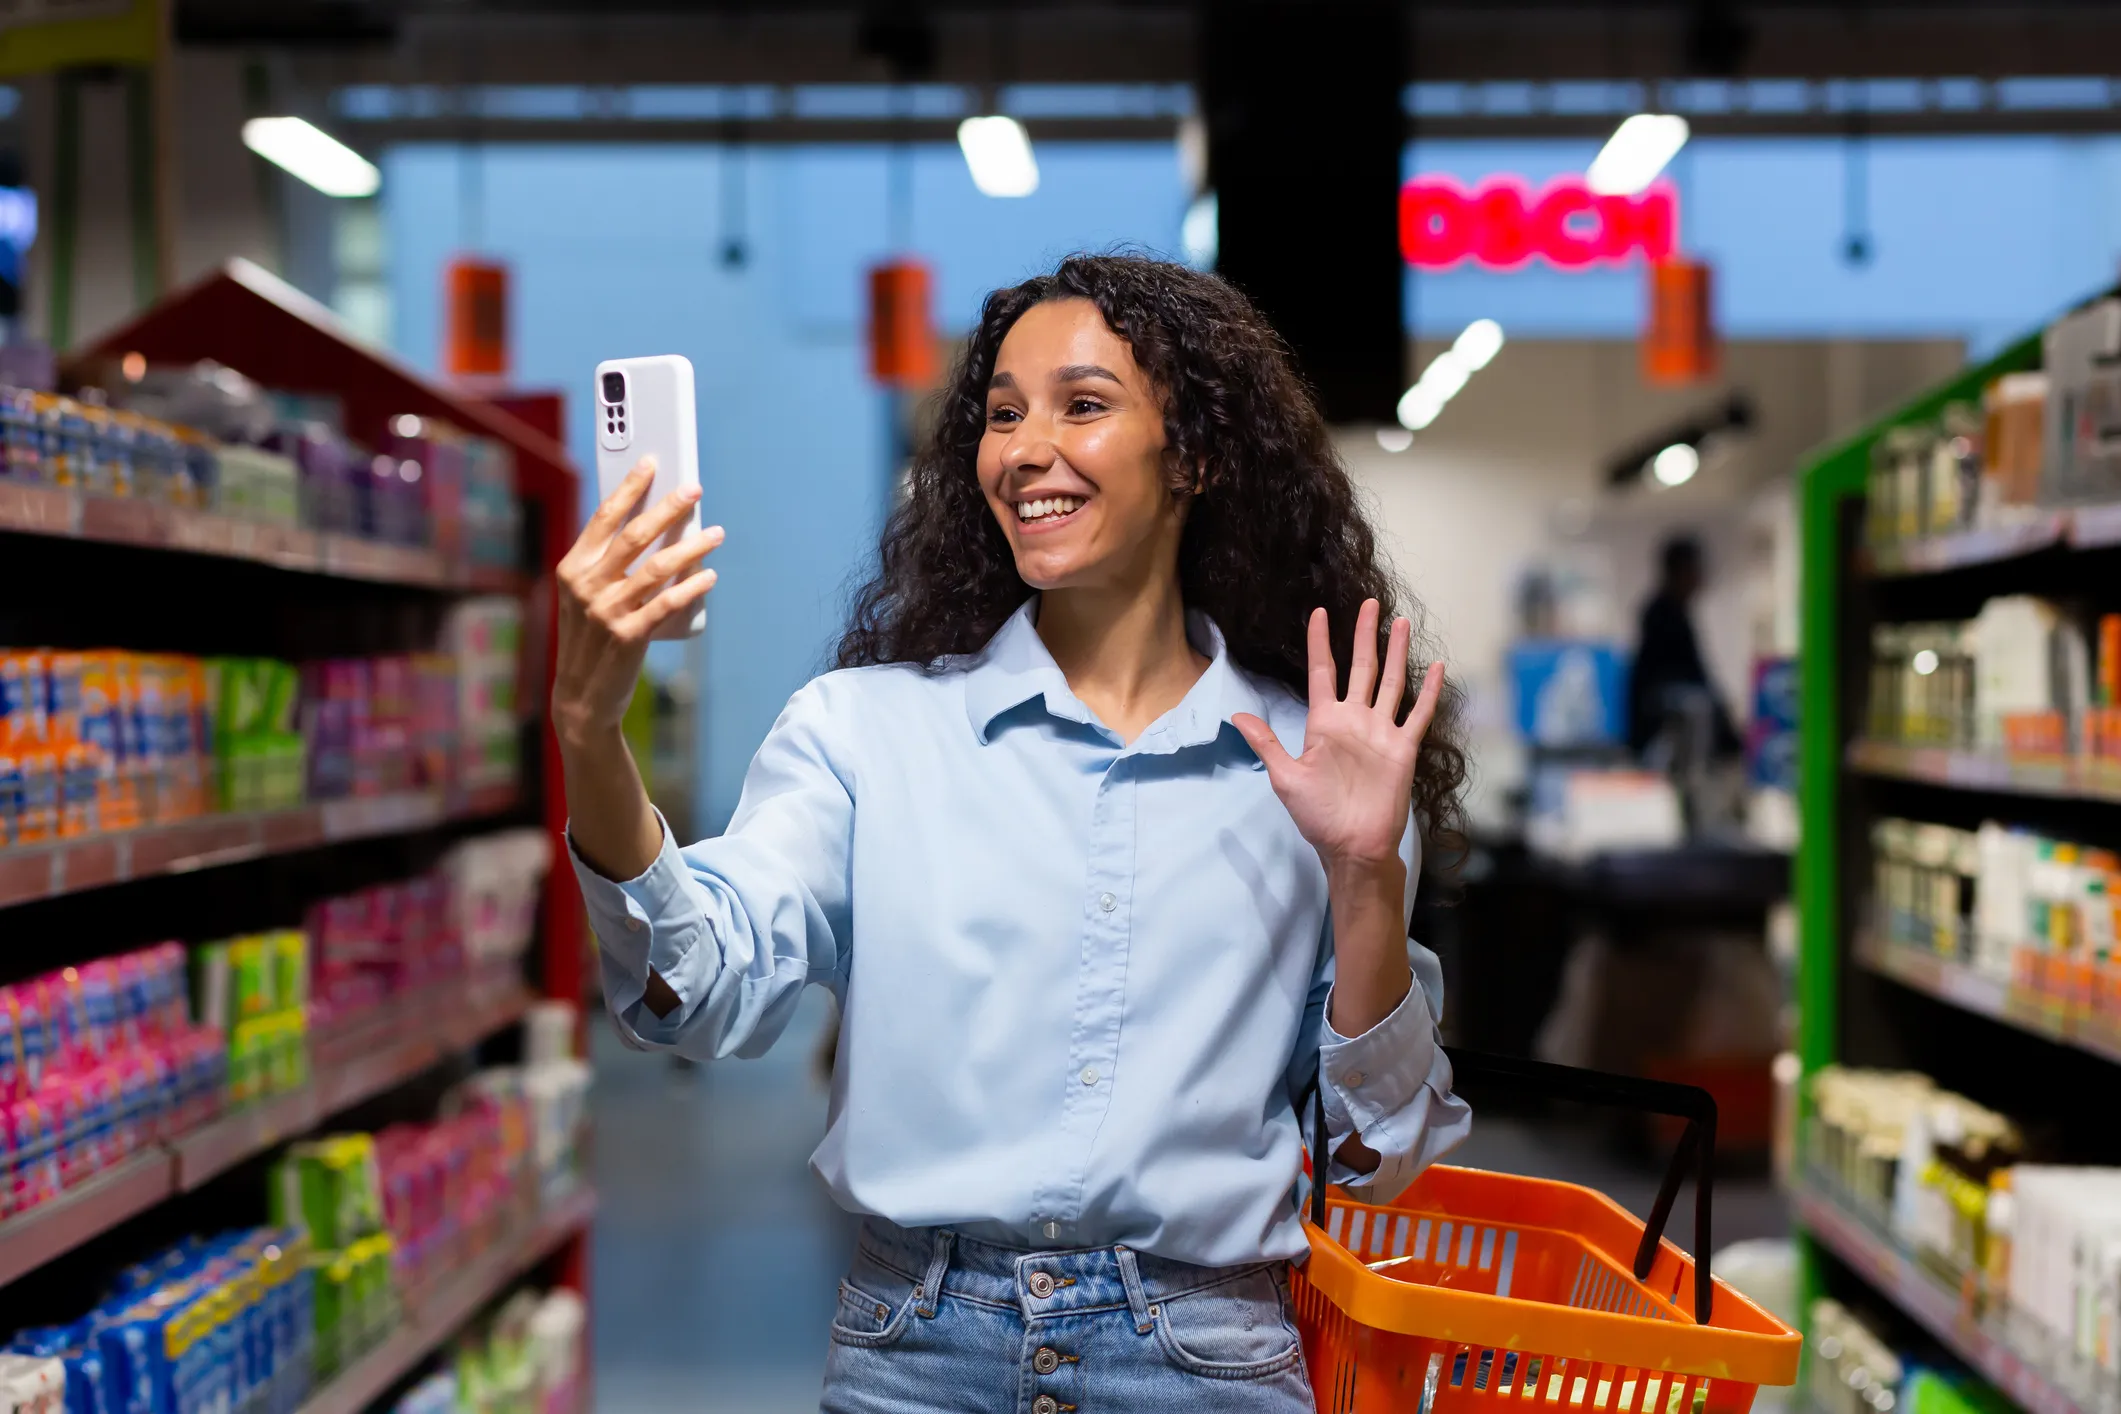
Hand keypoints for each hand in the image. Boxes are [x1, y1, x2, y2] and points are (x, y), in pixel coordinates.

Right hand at [552, 459, 723, 748]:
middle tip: (695, 489)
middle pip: (635, 535)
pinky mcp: (628, 635)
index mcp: (573, 568)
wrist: (581, 696)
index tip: (652, 463)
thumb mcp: (586, 598)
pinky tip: (710, 577)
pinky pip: (667, 604)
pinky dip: (692, 587)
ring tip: (716, 534)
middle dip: (668, 507)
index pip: (604, 518)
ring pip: (658, 567)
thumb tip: (655, 528)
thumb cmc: (590, 639)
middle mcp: (586, 585)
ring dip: (692, 547)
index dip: (629, 487)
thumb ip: (609, 566)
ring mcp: (607, 611)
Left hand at [1232, 600, 1445, 871]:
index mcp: (1324, 723)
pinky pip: (1418, 714)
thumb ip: (1266, 742)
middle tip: (1369, 602)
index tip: (1318, 613)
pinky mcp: (1403, 748)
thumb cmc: (1317, 816)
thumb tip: (1235, 714)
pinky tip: (1436, 666)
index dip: (1321, 642)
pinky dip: (1429, 691)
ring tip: (1401, 622)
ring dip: (1396, 652)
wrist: (1352, 846)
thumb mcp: (1284, 777)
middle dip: (1364, 635)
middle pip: (1361, 667)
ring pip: (1392, 682)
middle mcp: (1354, 720)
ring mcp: (1381, 732)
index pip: (1323, 672)